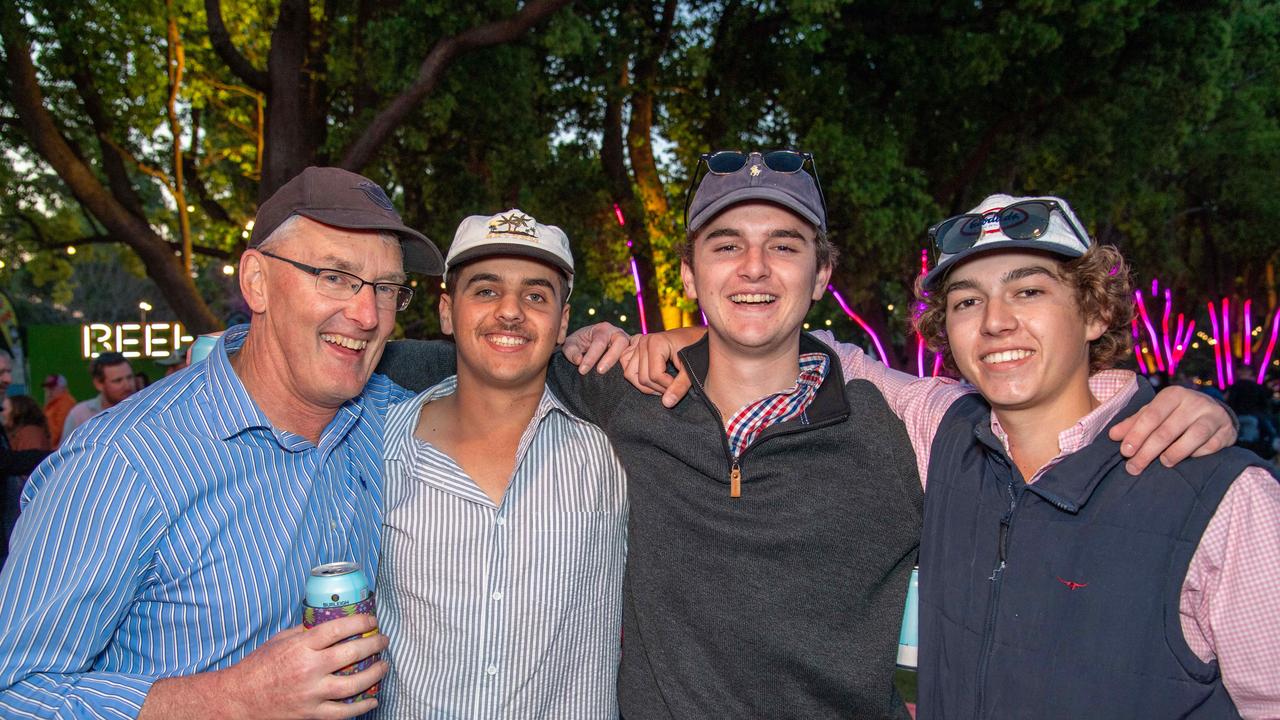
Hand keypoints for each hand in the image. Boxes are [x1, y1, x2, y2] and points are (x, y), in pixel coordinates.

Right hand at [222, 614, 387, 718]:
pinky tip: (373, 699)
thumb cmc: (259, 667)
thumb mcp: (280, 640)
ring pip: (353, 684)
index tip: (371, 619)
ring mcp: (311, 694)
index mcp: (301, 647)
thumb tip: (330, 621)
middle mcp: (308, 669)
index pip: (338, 629)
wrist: (239, 699)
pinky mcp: (311, 714)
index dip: (360, 622)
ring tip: (383, 666)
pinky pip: (343, 712)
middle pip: (351, 654)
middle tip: (382, 640)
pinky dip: (362, 707)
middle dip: (374, 645)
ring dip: (374, 674)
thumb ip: (305, 632)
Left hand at [561, 322, 631, 374]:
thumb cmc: (579, 344)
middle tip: (599, 371)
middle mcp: (617, 333)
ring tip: (613, 376)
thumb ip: (571, 351)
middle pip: (620, 342)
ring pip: (630, 349)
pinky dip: (631, 366)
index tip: (582, 370)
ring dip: (623, 362)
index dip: (591, 357)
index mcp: (602, 329)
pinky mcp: (630, 353)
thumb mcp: (570, 346)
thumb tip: (579, 360)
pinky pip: (634, 358)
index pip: (599, 342)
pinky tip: (623, 377)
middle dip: (610, 357)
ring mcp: (627, 343)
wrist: (588, 346)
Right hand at [623, 327, 703, 406]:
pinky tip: (650, 378)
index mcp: (656, 343)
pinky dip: (636, 375)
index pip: (655, 375)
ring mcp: (637, 344)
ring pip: (630, 374)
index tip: (679, 386)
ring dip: (645, 384)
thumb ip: (680, 386)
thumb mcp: (690, 369)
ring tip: (661, 385)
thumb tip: (666, 403)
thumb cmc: (695, 350)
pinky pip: (626, 365)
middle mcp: (643, 342)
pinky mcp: (635, 347)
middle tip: (671, 388)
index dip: (667, 386)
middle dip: (657, 388)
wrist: (694, 337)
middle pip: (642, 377)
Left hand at [1109, 385, 1236, 474]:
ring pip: (1192, 437)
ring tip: (1163, 463)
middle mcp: (1194, 402)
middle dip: (1148, 452)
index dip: (1137, 434)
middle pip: (1167, 430)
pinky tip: (1188, 459)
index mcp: (1173, 394)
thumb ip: (1135, 423)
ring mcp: (1213, 415)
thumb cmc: (1177, 414)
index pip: (1151, 415)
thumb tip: (1113, 435)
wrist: (1215, 413)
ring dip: (1174, 454)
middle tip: (1134, 468)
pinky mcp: (1227, 431)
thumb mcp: (1155, 413)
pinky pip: (1210, 447)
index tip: (1125, 451)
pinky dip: (1197, 455)